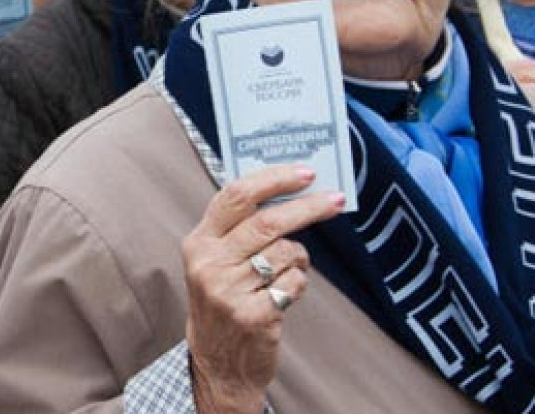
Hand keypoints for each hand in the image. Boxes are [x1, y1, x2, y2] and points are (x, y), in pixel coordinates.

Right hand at [183, 165, 345, 413]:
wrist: (217, 363)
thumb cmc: (224, 300)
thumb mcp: (216, 261)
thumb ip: (239, 228)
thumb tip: (289, 191)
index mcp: (199, 242)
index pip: (235, 196)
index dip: (273, 179)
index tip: (305, 172)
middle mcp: (209, 264)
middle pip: (268, 221)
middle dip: (308, 207)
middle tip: (335, 200)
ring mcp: (229, 292)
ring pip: (286, 252)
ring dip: (299, 258)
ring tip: (286, 271)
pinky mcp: (253, 316)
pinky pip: (294, 283)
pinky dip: (298, 284)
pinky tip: (283, 294)